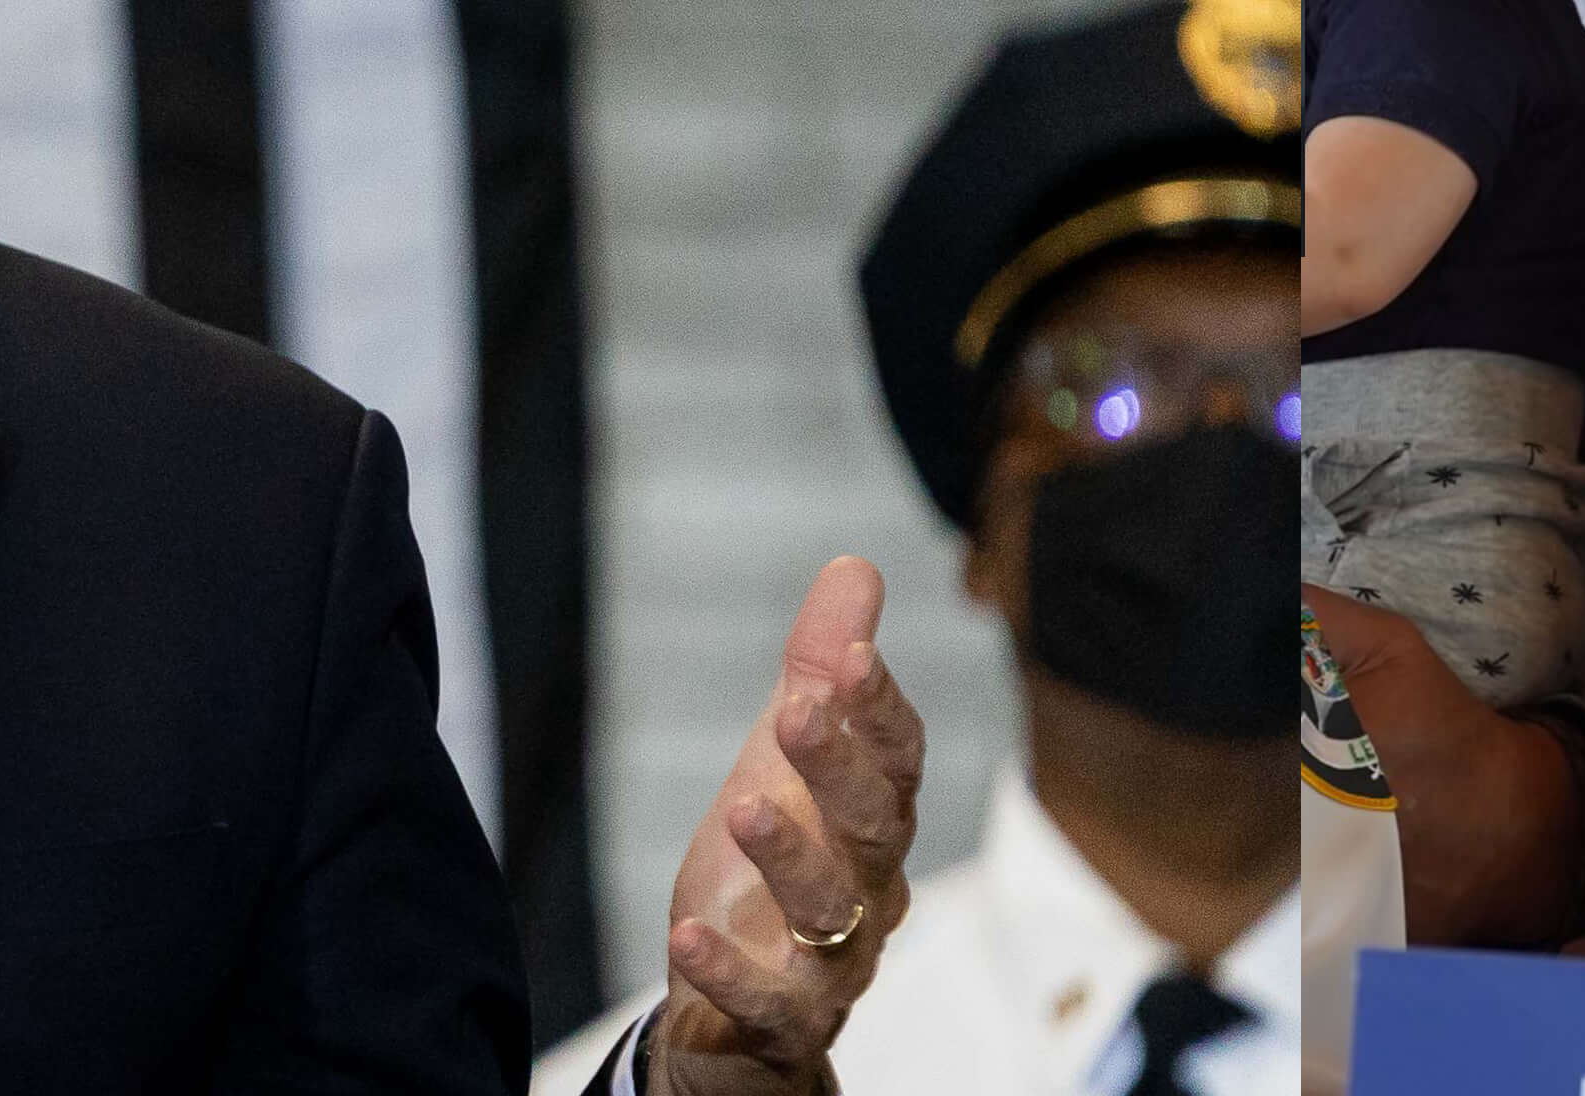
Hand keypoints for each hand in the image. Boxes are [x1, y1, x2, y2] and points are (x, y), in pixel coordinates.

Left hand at [646, 558, 921, 1091]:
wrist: (734, 1003)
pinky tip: (687, 936)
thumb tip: (855, 566)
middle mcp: (872, 885)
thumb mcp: (783, 761)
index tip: (851, 656)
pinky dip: (730, 969)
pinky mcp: (786, 1019)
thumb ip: (819, 670)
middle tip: (795, 710)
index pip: (898, 756)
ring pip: (830, 908)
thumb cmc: (771, 865)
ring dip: (790, 856)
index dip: (880, 707)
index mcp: (877, 815)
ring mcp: (834, 958)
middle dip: (838, 765)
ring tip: (740, 806)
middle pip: (875, 825)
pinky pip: (768, 1001)